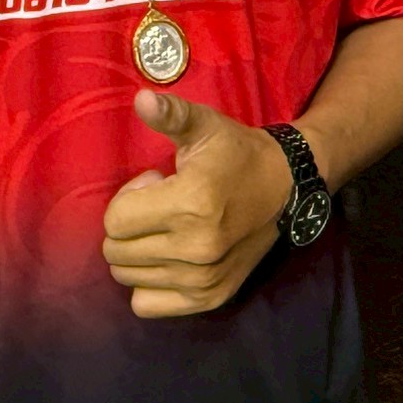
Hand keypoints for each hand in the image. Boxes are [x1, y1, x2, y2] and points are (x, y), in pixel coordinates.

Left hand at [101, 90, 291, 316]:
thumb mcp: (205, 126)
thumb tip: (141, 98)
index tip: (159, 183)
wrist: (287, 188)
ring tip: (172, 228)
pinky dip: (149, 284)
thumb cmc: (237, 154)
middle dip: (130, 225)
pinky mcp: (209, 299)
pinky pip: (145, 304)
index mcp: (192, 203)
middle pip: (115, 252)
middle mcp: (197, 247)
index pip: (115, 220)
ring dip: (139, 252)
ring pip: (127, 277)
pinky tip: (170, 259)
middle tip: (164, 206)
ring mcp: (203, 279)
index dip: (131, 197)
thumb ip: (171, 114)